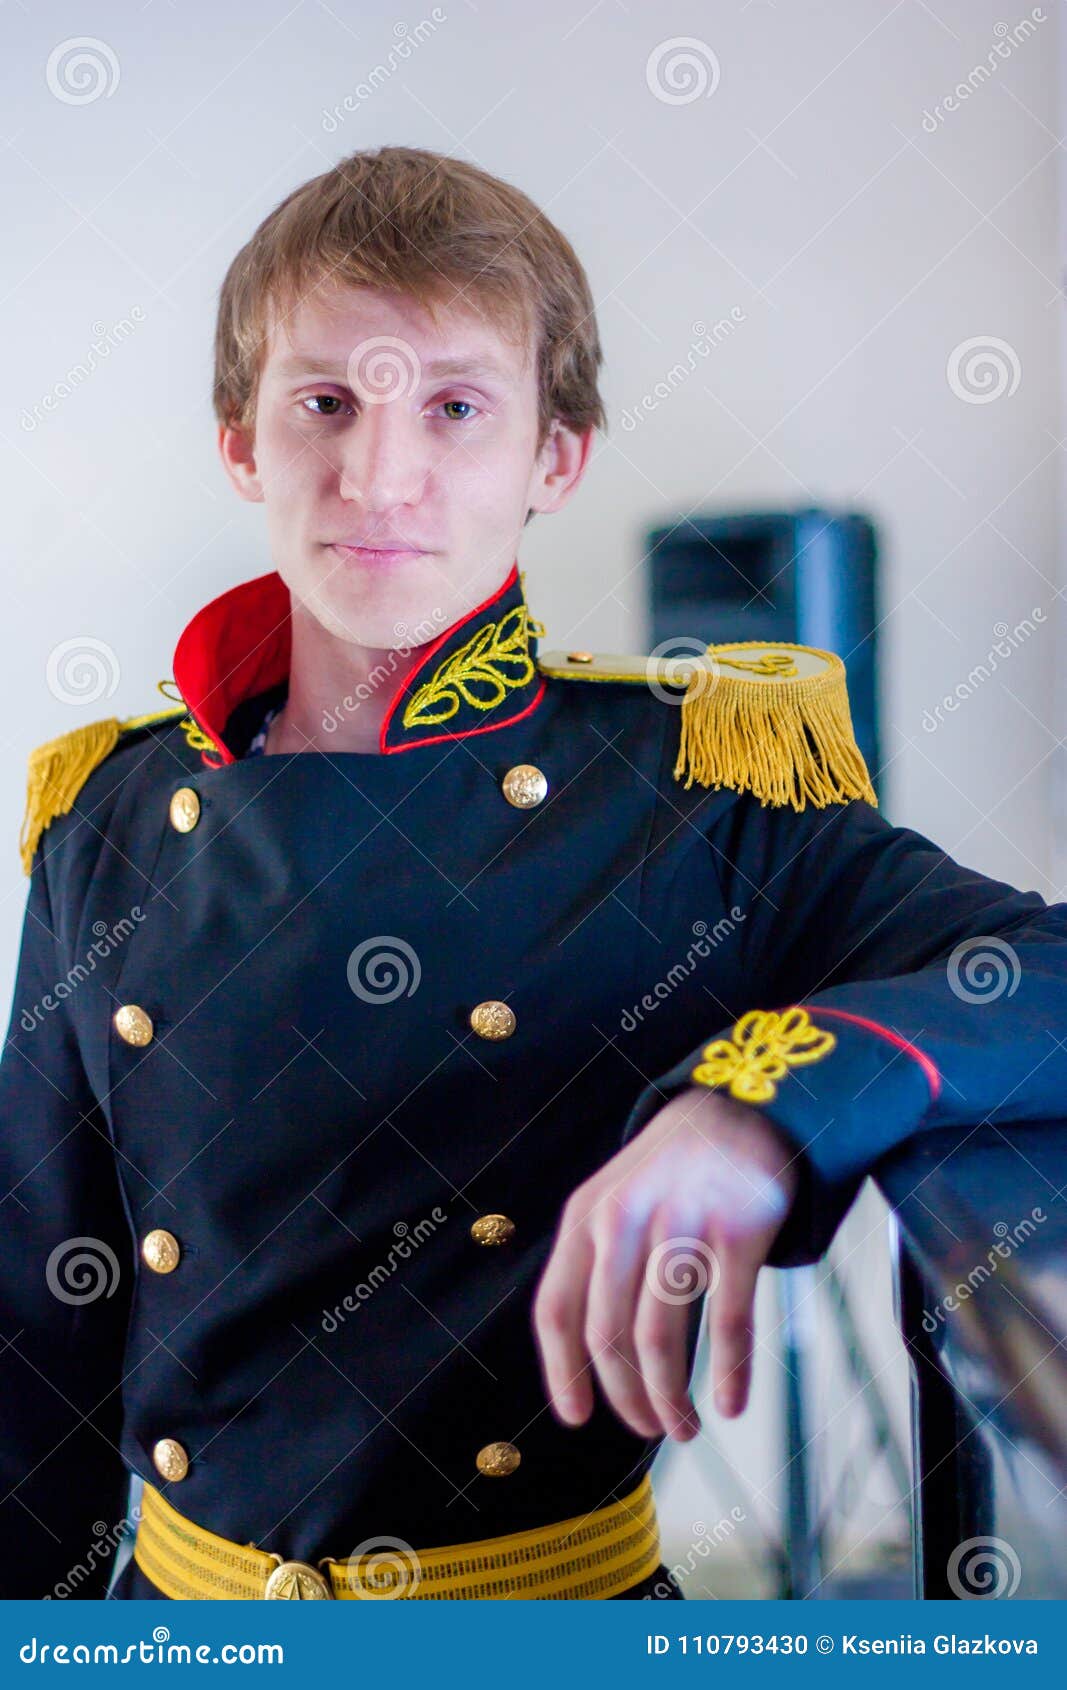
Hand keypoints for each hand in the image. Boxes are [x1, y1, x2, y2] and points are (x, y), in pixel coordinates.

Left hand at [532, 1084, 797, 1441]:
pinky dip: (730, 1374)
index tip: (577, 1416)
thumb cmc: (669, 1176)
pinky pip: (730, 1321)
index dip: (562, 1371)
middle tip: (649, 1430)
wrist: (739, 1110)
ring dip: (670, 1398)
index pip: (557, 1308)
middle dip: (627, 1397)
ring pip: (662, 1338)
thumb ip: (593, 1265)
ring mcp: (684, 1222)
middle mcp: (626, 1219)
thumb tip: (585, 1360)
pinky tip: (731, 1404)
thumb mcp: (612, 1202)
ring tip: (683, 1426)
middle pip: (609, 1334)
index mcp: (586, 1217)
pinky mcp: (740, 1230)